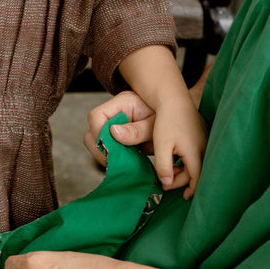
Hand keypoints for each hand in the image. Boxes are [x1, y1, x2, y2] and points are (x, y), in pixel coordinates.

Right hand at [84, 91, 206, 197]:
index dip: (99, 135)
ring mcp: (114, 126)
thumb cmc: (170, 117)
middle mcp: (113, 114)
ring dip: (107, 157)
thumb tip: (113, 133)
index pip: (96, 116)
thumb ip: (137, 130)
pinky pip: (107, 151)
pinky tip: (128, 164)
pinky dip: (115, 159)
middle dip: (100, 151)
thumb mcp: (156, 124)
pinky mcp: (118, 138)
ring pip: (95, 145)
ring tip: (125, 165)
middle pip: (90, 133)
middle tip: (117, 163)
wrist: (179, 118)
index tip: (112, 152)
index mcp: (121, 103)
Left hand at [152, 100, 206, 197]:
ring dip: (186, 170)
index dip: (192, 189)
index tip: (184, 196)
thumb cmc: (166, 121)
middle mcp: (204, 146)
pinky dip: (189, 160)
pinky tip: (177, 159)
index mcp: (195, 152)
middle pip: (198, 171)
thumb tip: (167, 182)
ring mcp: (204, 139)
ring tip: (171, 172)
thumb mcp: (161, 145)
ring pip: (198, 162)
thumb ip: (164, 165)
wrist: (173, 98)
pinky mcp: (201, 133)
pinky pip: (199, 152)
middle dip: (183, 180)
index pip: (197, 177)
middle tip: (166, 184)